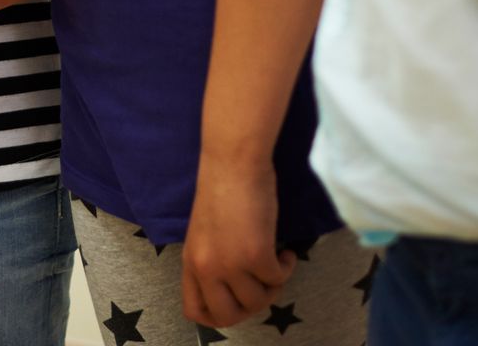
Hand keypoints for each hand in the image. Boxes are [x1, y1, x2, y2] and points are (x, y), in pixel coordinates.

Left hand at [182, 158, 292, 328]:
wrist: (233, 161)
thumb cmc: (222, 188)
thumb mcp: (205, 233)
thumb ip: (211, 261)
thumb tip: (233, 288)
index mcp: (190, 261)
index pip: (195, 310)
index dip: (218, 315)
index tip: (238, 300)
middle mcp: (206, 268)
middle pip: (228, 316)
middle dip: (251, 307)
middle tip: (262, 285)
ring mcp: (230, 264)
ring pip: (258, 301)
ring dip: (273, 285)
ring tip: (275, 263)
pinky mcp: (256, 255)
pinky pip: (277, 279)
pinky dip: (287, 268)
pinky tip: (285, 251)